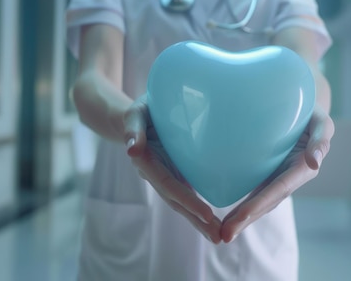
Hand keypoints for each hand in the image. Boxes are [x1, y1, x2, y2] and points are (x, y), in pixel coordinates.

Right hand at [122, 95, 221, 242]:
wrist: (137, 117)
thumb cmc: (140, 111)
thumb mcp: (135, 113)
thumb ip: (132, 128)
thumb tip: (132, 150)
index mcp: (147, 161)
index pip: (169, 185)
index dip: (187, 200)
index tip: (207, 214)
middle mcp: (156, 174)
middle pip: (176, 202)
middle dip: (196, 220)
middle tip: (218, 237)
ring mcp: (166, 176)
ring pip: (182, 203)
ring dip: (198, 222)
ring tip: (218, 236)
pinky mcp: (175, 174)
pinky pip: (187, 194)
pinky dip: (198, 210)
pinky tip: (214, 222)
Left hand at [220, 106, 334, 242]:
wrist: (303, 109)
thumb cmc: (312, 113)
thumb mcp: (322, 122)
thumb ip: (321, 140)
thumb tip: (314, 162)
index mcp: (302, 168)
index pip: (279, 188)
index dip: (261, 203)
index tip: (242, 216)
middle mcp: (290, 178)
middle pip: (267, 202)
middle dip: (247, 219)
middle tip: (225, 235)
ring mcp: (278, 179)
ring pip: (260, 202)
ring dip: (242, 219)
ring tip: (221, 233)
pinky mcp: (268, 174)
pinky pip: (254, 192)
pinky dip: (241, 207)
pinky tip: (224, 218)